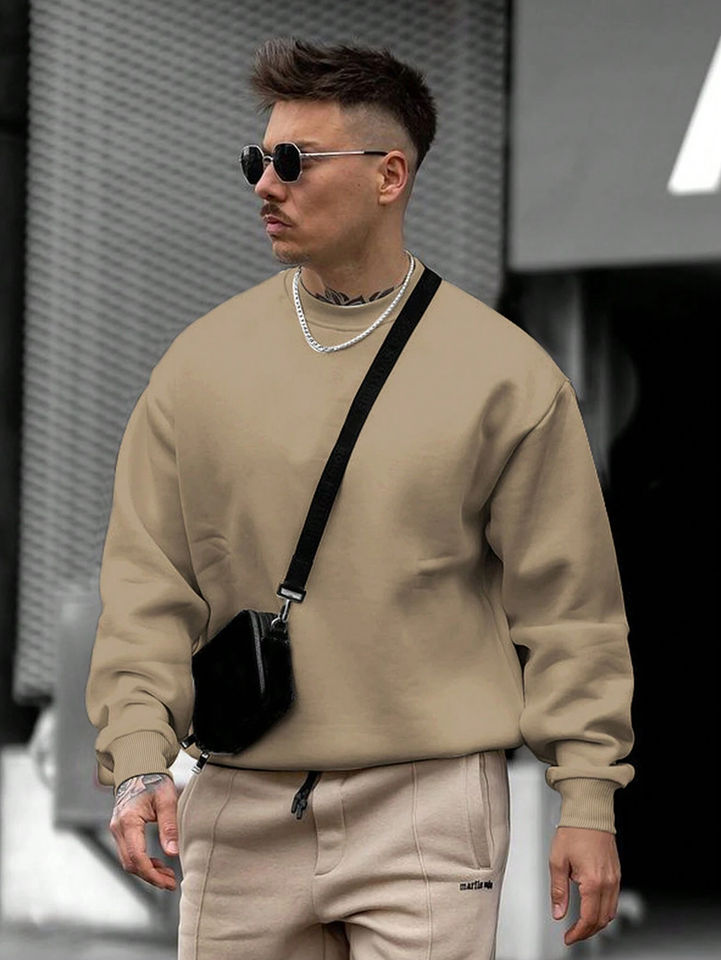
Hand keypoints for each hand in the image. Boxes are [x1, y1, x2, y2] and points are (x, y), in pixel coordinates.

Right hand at [109, 772, 178, 890]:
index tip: (168, 882)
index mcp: (128, 821)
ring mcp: (117, 829)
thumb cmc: (154, 780)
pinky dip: (143, 862)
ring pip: (128, 860)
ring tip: (168, 876)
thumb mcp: (167, 800)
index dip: (151, 874)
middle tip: (171, 883)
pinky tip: (158, 864)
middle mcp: (118, 828)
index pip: (136, 857)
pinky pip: (129, 852)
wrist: (139, 768)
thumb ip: (169, 826)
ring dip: (147, 871)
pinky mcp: (121, 830)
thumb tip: (172, 853)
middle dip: (150, 876)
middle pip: (130, 863)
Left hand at [549, 825, 620, 945]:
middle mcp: (609, 882)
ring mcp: (615, 878)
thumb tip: (558, 912)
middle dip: (588, 932)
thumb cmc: (574, 832)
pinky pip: (614, 900)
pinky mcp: (617, 873)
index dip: (578, 933)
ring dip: (597, 923)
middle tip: (573, 934)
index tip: (568, 937)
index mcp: (593, 881)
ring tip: (581, 924)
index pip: (589, 918)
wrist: (590, 814)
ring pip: (611, 912)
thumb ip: (558, 890)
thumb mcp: (558, 861)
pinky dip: (604, 910)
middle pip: (602, 920)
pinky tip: (592, 908)